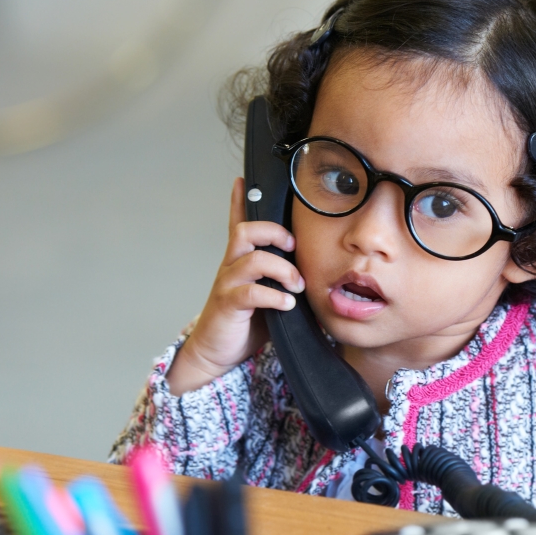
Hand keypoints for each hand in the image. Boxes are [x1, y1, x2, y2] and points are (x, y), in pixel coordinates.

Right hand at [166, 177, 303, 395]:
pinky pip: (251, 292)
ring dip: (282, 269)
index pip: (238, 224)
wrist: (218, 353)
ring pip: (252, 259)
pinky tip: (287, 305)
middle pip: (246, 231)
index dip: (239, 201)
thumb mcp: (268, 296)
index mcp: (240, 261)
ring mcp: (227, 284)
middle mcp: (231, 267)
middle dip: (274, 233)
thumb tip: (317, 274)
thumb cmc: (247, 323)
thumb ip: (284, 281)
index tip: (242, 180)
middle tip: (295, 247)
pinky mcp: (227, 305)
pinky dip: (274, 296)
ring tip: (296, 286)